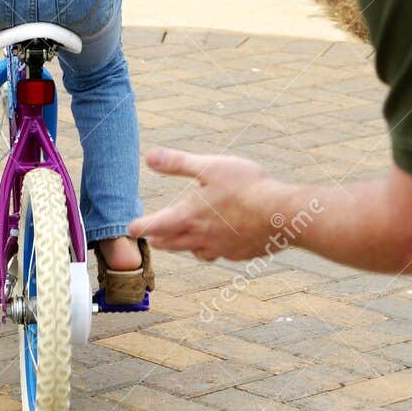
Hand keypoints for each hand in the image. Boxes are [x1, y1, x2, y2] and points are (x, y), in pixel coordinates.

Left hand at [130, 149, 285, 262]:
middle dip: (159, 239)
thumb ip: (178, 163)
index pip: (155, 225)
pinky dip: (213, 249)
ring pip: (195, 252)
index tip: (129, 229)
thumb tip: (149, 157)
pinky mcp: (239, 254)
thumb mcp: (209, 167)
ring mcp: (221, 248)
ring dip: (184, 247)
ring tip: (182, 241)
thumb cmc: (246, 187)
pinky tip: (219, 243)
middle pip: (172, 243)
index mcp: (189, 216)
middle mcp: (201, 237)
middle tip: (151, 238)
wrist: (282, 215)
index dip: (140, 226)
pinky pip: (220, 254)